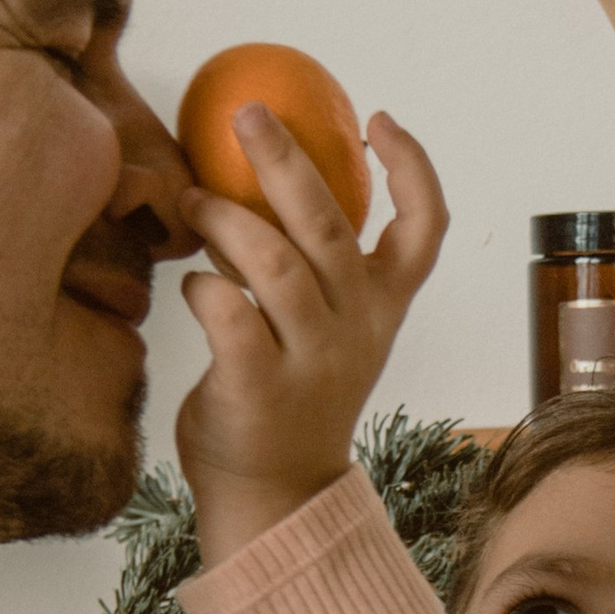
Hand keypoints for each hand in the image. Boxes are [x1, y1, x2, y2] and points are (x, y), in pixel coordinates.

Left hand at [174, 107, 447, 569]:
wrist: (276, 499)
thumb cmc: (290, 398)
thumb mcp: (326, 330)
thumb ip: (314, 267)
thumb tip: (266, 174)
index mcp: (381, 309)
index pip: (424, 230)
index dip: (412, 168)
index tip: (379, 119)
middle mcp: (356, 329)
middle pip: (328, 224)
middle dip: (285, 158)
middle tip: (245, 114)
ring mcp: (311, 361)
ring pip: (274, 262)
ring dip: (225, 219)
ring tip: (191, 200)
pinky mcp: (258, 388)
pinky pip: (228, 313)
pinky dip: (202, 286)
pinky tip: (190, 282)